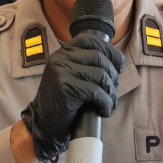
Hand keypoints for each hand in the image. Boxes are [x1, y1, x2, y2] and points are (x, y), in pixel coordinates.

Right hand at [21, 33, 124, 161]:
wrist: (43, 123)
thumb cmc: (63, 100)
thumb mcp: (70, 74)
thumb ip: (85, 64)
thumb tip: (116, 62)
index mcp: (63, 52)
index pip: (90, 39)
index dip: (109, 50)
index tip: (118, 64)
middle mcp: (60, 58)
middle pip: (99, 57)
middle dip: (113, 74)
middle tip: (114, 89)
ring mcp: (62, 72)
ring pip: (100, 75)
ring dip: (111, 91)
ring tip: (110, 102)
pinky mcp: (66, 88)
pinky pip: (96, 92)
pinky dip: (106, 103)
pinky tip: (105, 110)